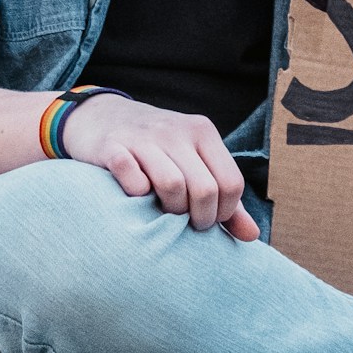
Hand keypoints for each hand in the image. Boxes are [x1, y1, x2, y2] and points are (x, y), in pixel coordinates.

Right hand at [61, 95, 259, 240]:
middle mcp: (176, 131)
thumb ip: (224, 198)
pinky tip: (136, 194)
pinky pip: (132, 177)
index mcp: (202, 132)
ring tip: (165, 212)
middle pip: (205, 189)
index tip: (208, 219)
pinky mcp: (113, 147)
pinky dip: (136, 193)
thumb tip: (252, 236)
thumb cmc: (156, 149)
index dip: (224, 213)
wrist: (100, 116)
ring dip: (170, 210)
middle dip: (199, 218)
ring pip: (172, 185)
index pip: (231, 183)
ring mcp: (144, 137)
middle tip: (187, 223)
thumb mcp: (194, 161)